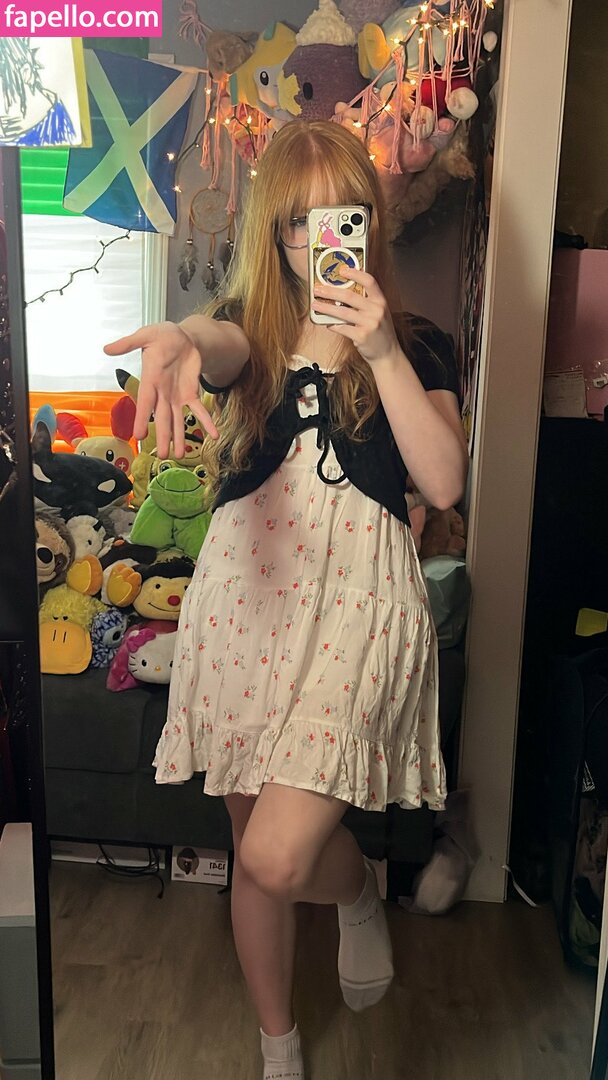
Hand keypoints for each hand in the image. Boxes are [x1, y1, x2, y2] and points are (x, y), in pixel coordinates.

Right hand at [104, 321, 218, 457]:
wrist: (182, 337)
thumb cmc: (162, 336)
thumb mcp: (146, 335)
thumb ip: (129, 343)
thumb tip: (106, 348)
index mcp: (150, 380)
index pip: (145, 403)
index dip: (142, 419)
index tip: (139, 436)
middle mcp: (162, 393)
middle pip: (163, 418)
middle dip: (164, 436)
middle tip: (163, 456)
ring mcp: (176, 397)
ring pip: (178, 420)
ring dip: (180, 438)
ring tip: (180, 456)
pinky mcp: (191, 394)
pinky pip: (199, 411)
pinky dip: (207, 422)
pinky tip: (214, 436)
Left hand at [312, 269, 400, 367]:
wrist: (388, 354)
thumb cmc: (380, 331)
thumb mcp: (379, 313)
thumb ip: (366, 302)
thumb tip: (342, 292)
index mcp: (381, 301)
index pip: (369, 281)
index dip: (355, 273)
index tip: (342, 270)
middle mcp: (376, 310)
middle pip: (350, 296)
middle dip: (330, 291)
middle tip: (318, 289)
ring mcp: (369, 323)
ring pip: (342, 312)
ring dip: (326, 307)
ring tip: (315, 304)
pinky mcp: (362, 336)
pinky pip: (342, 328)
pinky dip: (332, 325)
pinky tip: (326, 323)